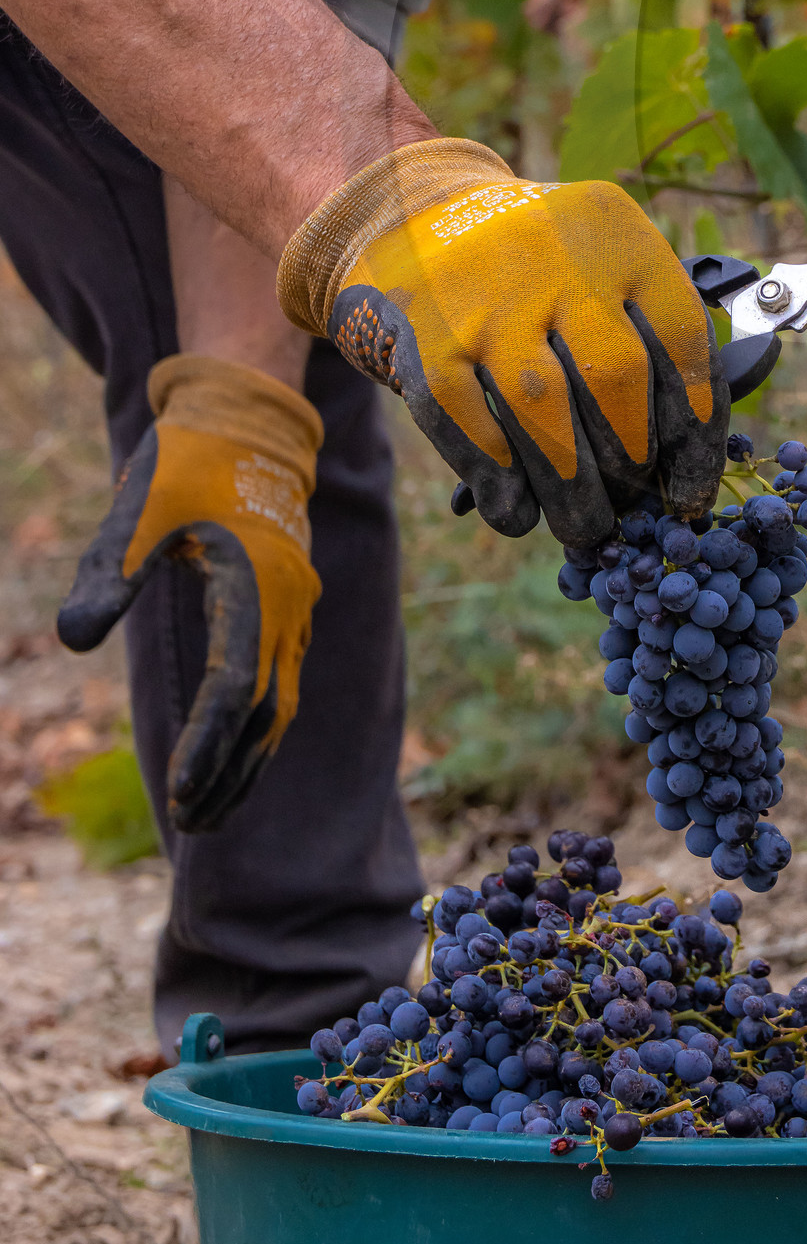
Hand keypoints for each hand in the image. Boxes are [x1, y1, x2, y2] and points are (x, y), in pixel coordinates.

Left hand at [57, 355, 322, 831]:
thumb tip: (73, 640)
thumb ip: (108, 575)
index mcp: (254, 585)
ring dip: (248, 762)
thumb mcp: (138, 509)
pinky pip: (284, 684)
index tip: (180, 792)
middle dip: (229, 773)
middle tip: (187, 823)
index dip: (207, 744)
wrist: (249, 420)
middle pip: (267, 713)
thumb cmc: (187, 462)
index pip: (234, 687)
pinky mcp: (293, 610)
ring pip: (282, 706)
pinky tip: (234, 759)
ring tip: (210, 813)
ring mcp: (297, 609)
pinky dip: (260, 731)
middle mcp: (288, 605)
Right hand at [276, 140, 728, 543]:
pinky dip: (499, 481)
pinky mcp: (424, 333)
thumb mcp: (598, 267)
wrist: (407, 214)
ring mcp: (485, 294)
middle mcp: (556, 255)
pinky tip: (517, 513)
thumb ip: (646, 339)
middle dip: (632, 462)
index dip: (697, 433)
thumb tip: (686, 464)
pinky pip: (469, 423)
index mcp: (619, 235)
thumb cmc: (531, 269)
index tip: (691, 494)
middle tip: (633, 507)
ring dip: (571, 489)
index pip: (684, 340)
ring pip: (543, 408)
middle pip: (616, 378)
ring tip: (585, 529)